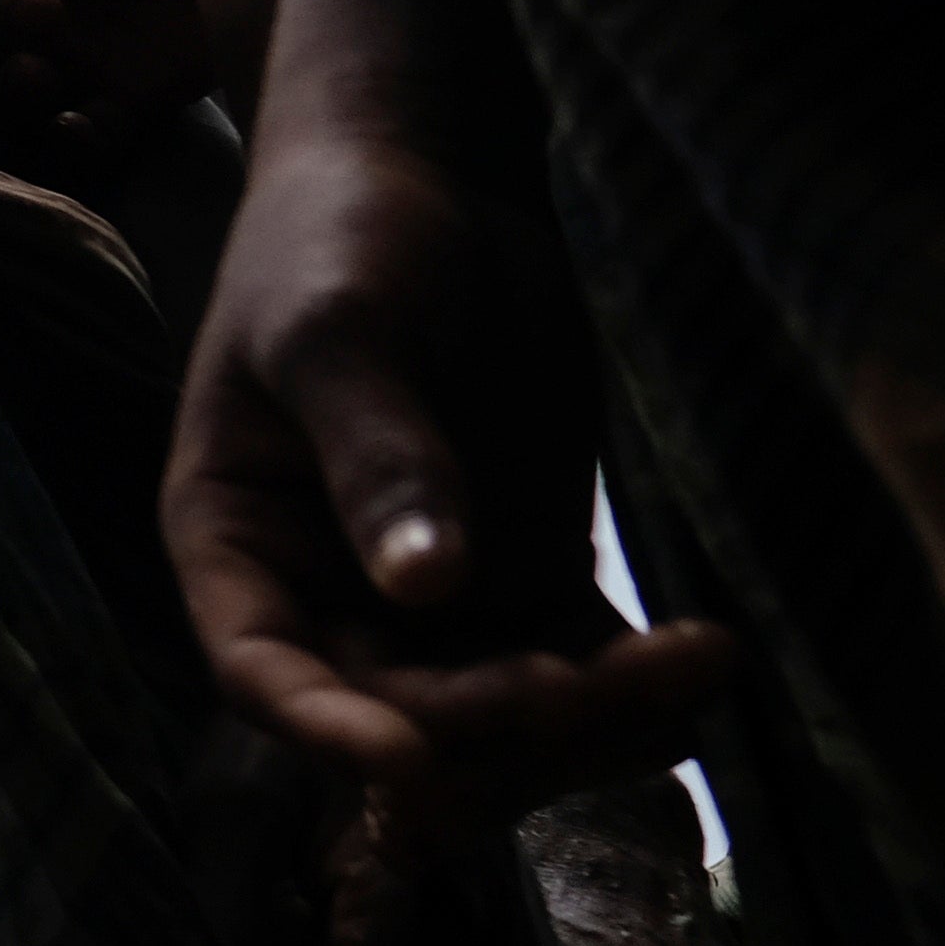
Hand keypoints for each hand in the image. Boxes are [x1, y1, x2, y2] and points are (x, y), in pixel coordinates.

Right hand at [159, 0, 729, 822]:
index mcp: (237, 546)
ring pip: (503, 724)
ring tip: (692, 662)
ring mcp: (433, 603)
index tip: (411, 761)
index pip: (264, 673)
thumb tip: (424, 585)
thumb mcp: (339, 332)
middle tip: (588, 680)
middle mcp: (325, 599)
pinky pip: (582, 676)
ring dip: (593, 725)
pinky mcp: (527, 582)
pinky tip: (706, 657)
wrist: (429, 184)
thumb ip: (376, 454)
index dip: (326, 732)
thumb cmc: (340, 239)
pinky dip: (642, 692)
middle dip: (493, 725)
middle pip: (400, 722)